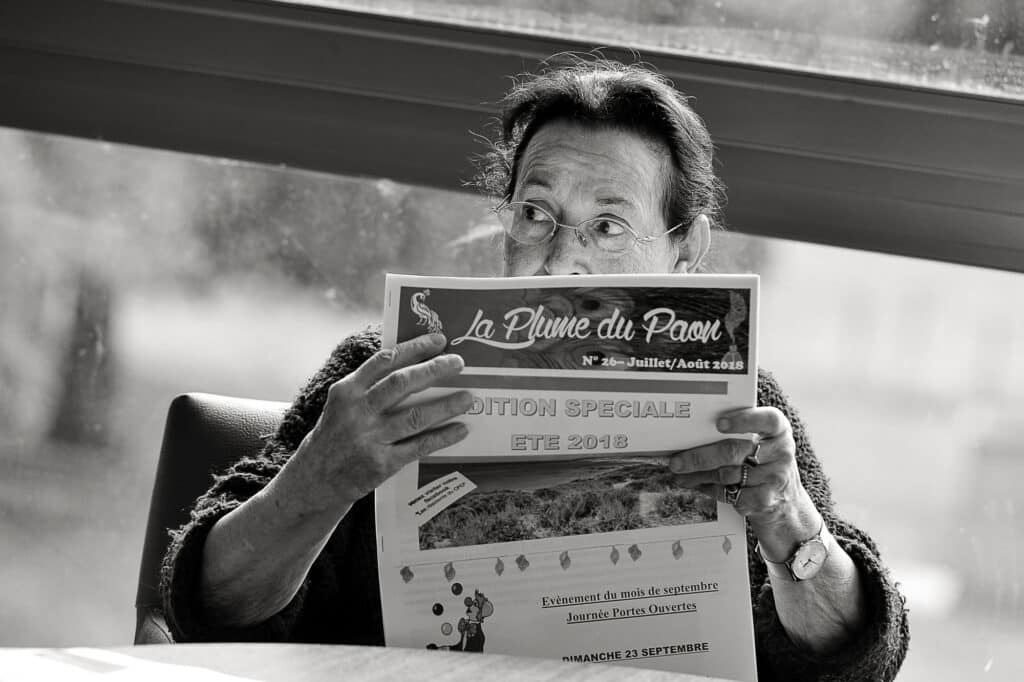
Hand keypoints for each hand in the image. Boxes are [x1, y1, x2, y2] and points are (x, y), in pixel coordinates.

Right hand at [295, 332, 472, 508]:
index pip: (384, 361)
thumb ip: (370, 385)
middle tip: (459, 362)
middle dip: (434, 370)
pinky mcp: (381, 464)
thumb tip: (412, 363)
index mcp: (347, 391)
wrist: (314, 480)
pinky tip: (460, 429)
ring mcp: (369, 439)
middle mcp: (357, 412)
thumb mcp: (342, 404)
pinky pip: (419, 446)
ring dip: (446, 405)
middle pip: (401, 384)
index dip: (413, 348)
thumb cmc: (336, 435)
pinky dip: (442, 437)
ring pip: (415, 416)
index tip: (438, 340)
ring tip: (468, 397)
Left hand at [667, 407, 804, 528]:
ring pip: (726, 475)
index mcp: (778, 430)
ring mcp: (775, 477)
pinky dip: (711, 491)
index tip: (719, 424)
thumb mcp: (761, 443)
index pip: (767, 420)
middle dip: (699, 457)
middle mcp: (781, 451)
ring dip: (698, 476)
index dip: (743, 420)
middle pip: (734, 451)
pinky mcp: (766, 500)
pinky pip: (730, 494)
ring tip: (681, 476)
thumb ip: (738, 434)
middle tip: (676, 462)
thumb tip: (691, 434)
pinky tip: (701, 486)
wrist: (786, 501)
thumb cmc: (763, 463)